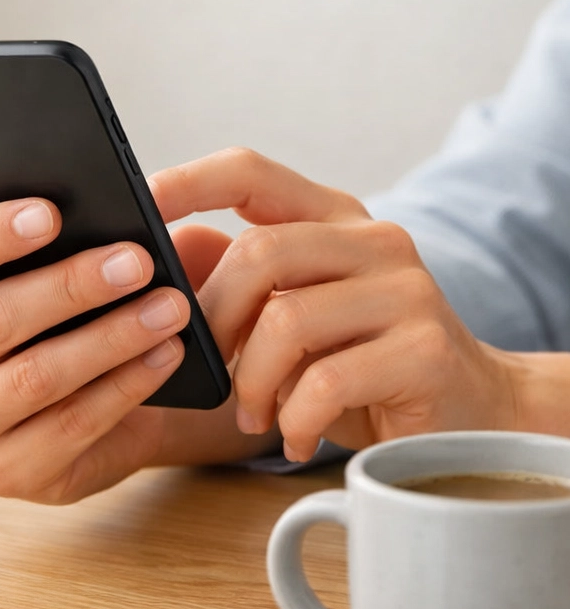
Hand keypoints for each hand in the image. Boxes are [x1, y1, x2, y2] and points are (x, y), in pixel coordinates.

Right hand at [0, 178, 279, 502]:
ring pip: (36, 377)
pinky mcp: (7, 472)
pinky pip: (72, 426)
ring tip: (169, 306)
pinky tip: (164, 354)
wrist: (82, 397)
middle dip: (71, 286)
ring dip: (111, 338)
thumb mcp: (20, 262)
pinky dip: (125, 386)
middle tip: (138, 259)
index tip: (50, 212)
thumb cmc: (49, 314)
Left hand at [150, 148, 518, 460]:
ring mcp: (406, 290)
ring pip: (285, 320)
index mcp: (332, 218)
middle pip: (259, 252)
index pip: (250, 172)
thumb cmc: (358, 364)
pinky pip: (323, 381)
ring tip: (252, 414)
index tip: (140, 203)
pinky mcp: (424, 350)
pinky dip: (293, 418)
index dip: (188, 182)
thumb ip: (236, 283)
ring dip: (250, 381)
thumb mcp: (290, 315)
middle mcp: (373, 239)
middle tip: (208, 368)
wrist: (470, 415)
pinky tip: (294, 436)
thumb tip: (157, 260)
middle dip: (214, 320)